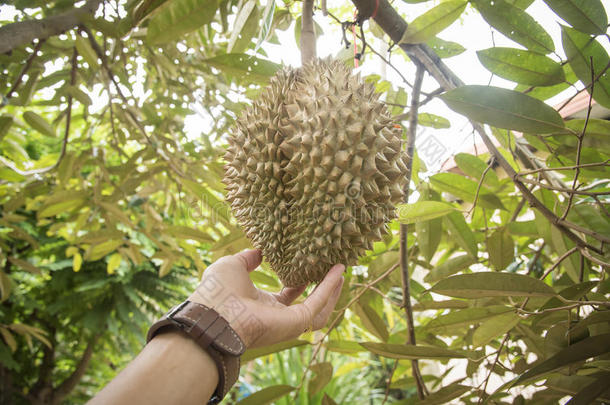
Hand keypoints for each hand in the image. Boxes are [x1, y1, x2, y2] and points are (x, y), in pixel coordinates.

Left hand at [188, 249, 343, 347]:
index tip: (307, 266)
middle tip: (332, 270)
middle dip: (321, 289)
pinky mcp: (296, 323)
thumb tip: (259, 251)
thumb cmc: (218, 291)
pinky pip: (318, 304)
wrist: (215, 311)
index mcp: (261, 305)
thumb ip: (248, 258)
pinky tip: (338, 271)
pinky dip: (329, 288)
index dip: (298, 282)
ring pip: (319, 309)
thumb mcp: (233, 266)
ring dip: (331, 291)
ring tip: (341, 271)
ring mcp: (288, 322)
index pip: (286, 296)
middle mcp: (277, 317)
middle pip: (307, 305)